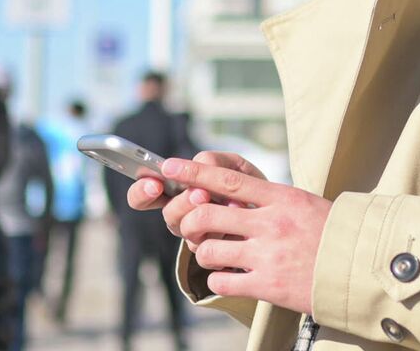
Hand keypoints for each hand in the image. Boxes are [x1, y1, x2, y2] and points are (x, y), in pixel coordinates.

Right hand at [126, 151, 262, 248]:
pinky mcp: (215, 256)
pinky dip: (227, 233)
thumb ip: (214, 163)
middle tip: (203, 194)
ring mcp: (197, 238)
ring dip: (207, 216)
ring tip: (234, 205)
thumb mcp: (234, 167)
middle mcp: (183, 216)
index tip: (154, 185)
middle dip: (185, 202)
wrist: (278, 218)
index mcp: (180, 191)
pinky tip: (242, 225)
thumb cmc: (252, 187)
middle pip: (168, 213)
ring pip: (186, 231)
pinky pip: (208, 250)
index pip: (143, 195)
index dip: (141, 192)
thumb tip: (200, 171)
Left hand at [164, 156, 330, 314]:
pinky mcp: (267, 285)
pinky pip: (221, 281)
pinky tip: (229, 277)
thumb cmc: (333, 234)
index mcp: (281, 198)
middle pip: (206, 214)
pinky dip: (218, 280)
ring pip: (207, 250)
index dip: (194, 171)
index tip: (171, 166)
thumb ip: (270, 200)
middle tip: (192, 227)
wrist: (361, 270)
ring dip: (203, 253)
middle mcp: (272, 223)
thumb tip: (231, 194)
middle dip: (190, 221)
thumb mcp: (304, 204)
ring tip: (215, 256)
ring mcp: (268, 255)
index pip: (228, 178)